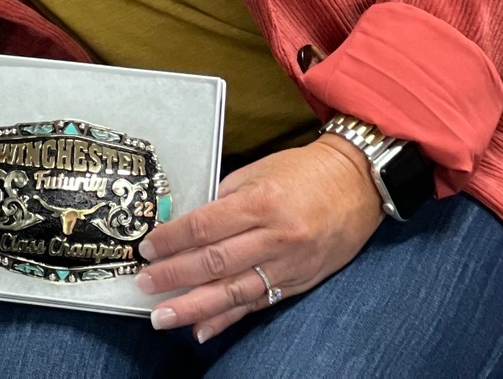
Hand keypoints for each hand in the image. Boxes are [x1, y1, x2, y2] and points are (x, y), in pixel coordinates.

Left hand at [135, 135, 383, 341]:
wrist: (358, 185)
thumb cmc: (304, 172)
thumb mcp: (260, 172)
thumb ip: (225, 200)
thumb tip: (188, 226)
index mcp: (262, 201)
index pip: (206, 225)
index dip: (173, 239)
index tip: (147, 248)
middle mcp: (276, 237)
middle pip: (215, 262)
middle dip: (175, 276)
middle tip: (144, 284)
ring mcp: (289, 264)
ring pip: (234, 291)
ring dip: (195, 307)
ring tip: (164, 317)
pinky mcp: (299, 282)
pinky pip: (258, 304)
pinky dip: (228, 319)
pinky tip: (203, 329)